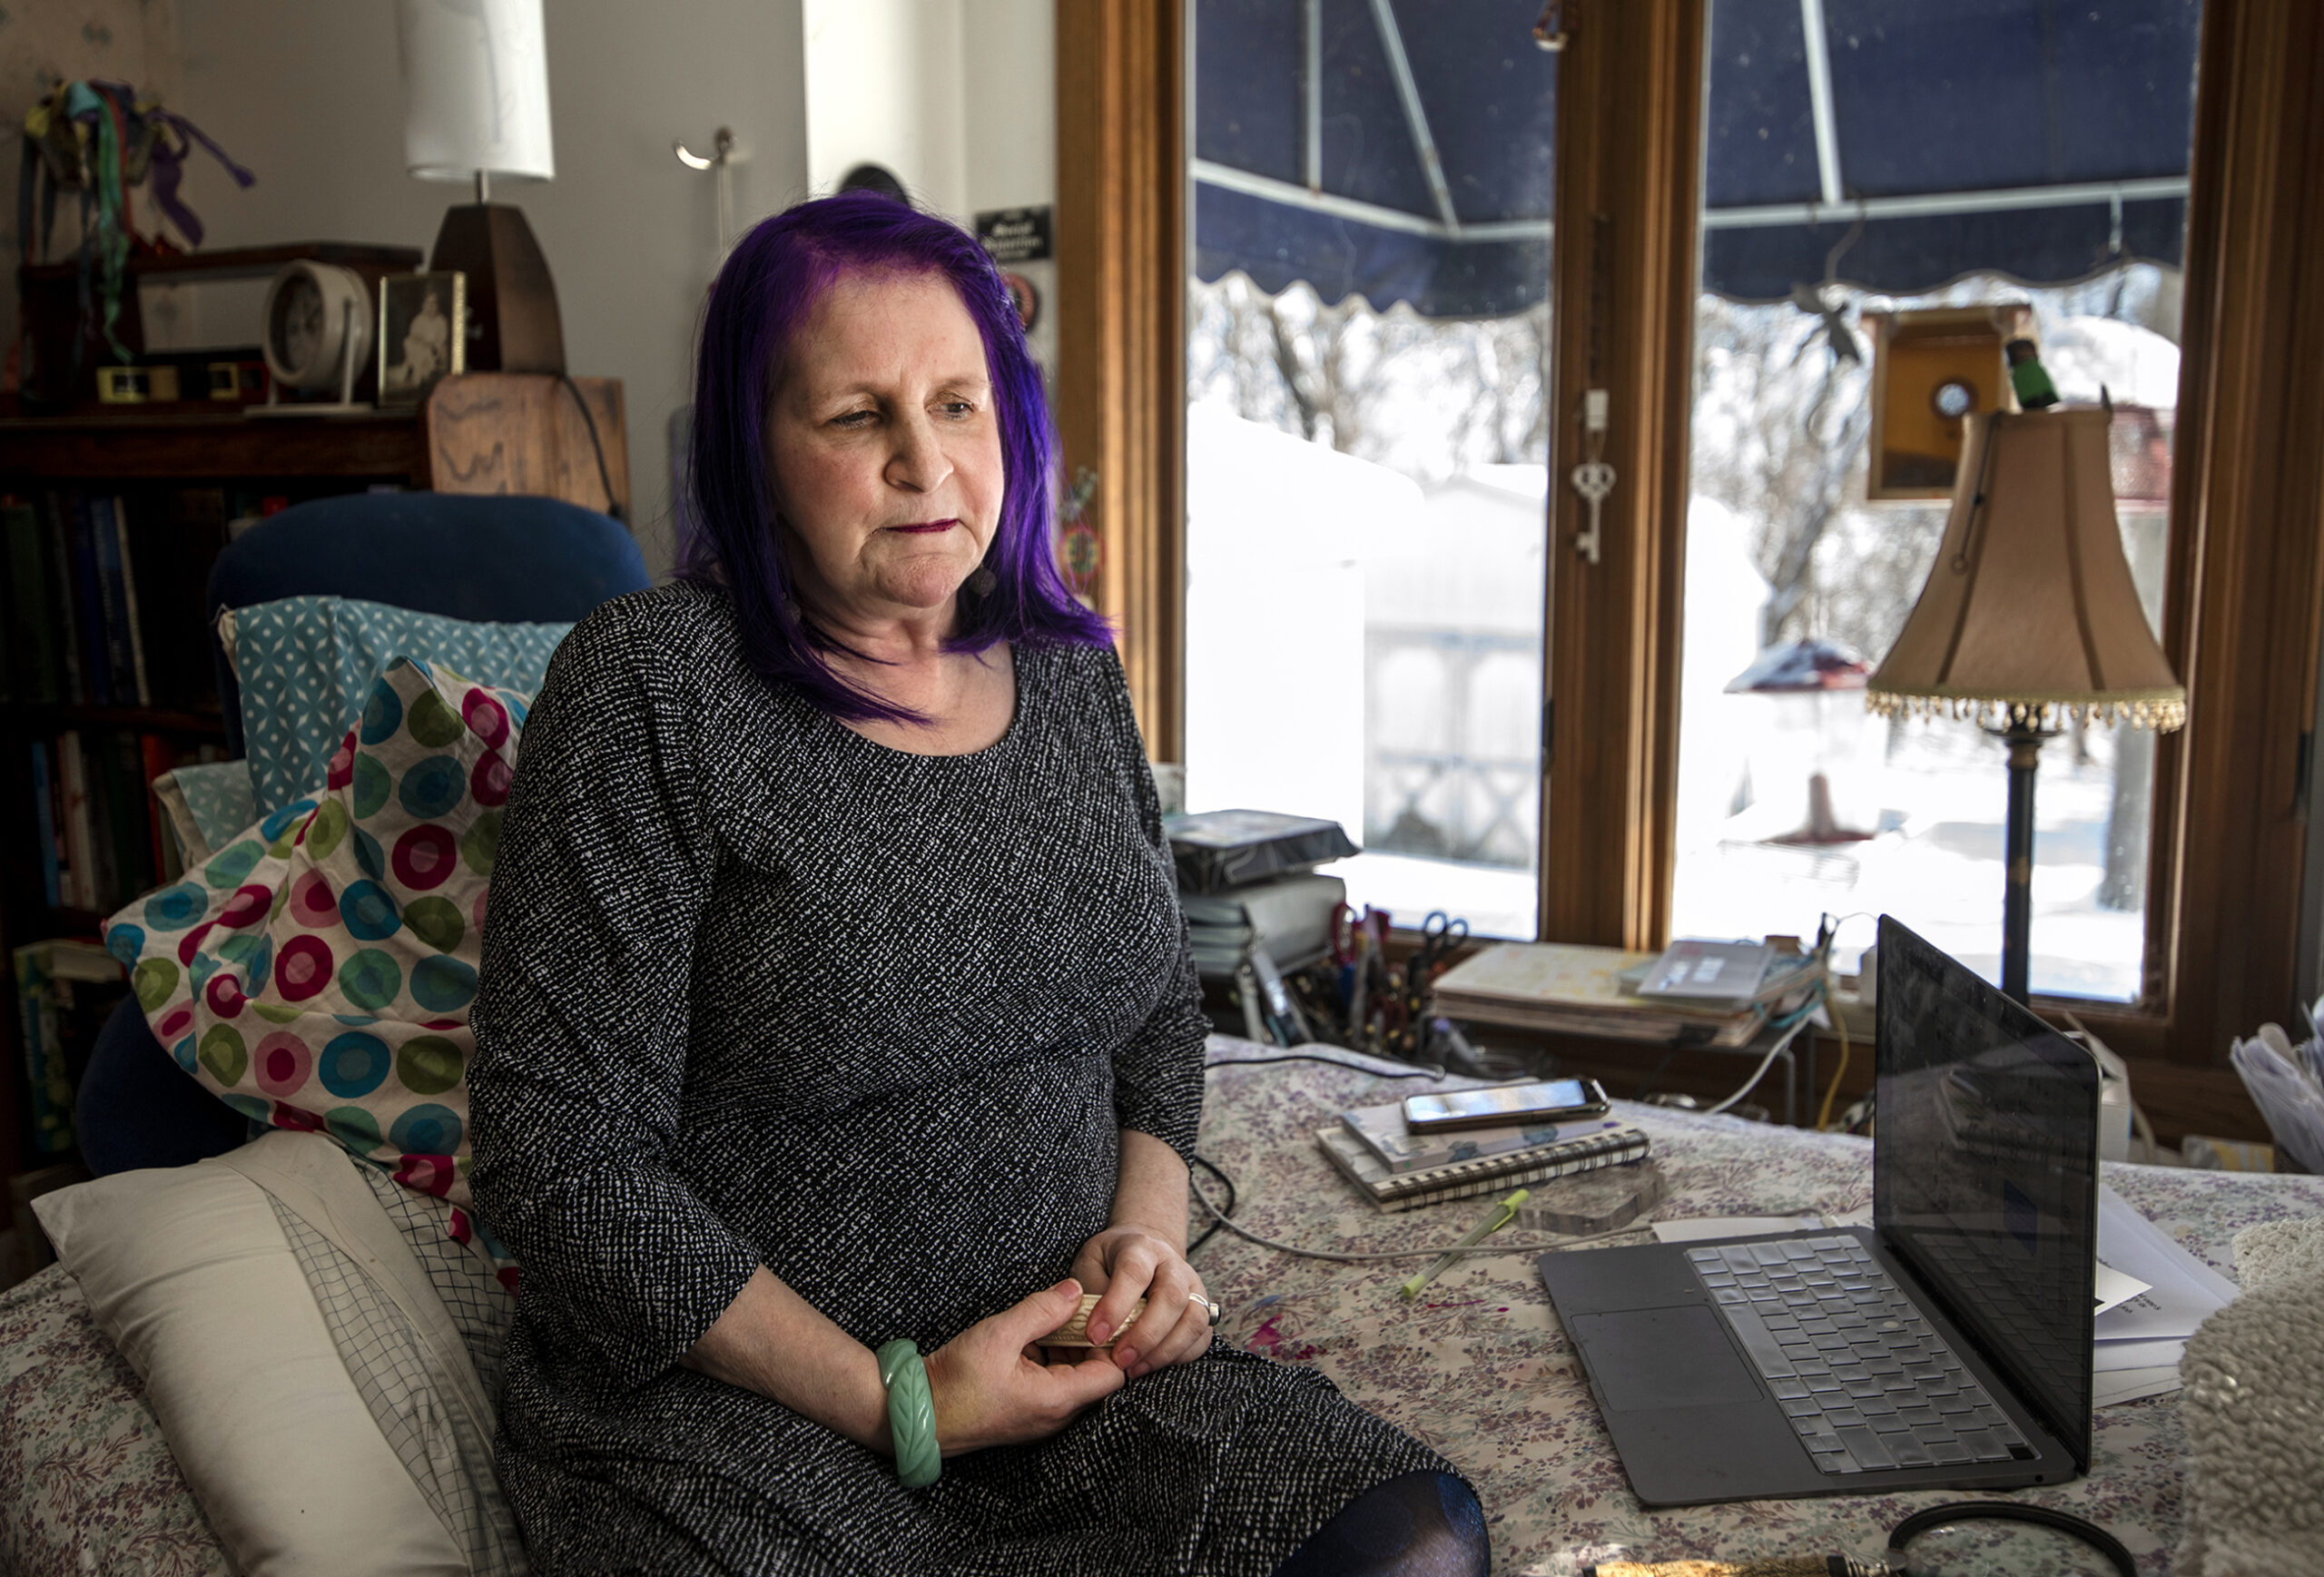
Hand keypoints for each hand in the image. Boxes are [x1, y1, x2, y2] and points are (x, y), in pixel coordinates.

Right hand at [921, 1280, 1124, 1455]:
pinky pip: (1052, 1385)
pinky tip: (1030, 1338)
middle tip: (1073, 1310)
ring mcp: (1041, 1418)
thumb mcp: (1000, 1334)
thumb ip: (1042, 1309)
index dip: (1112, 1342)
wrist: (918, 1414)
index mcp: (1057, 1400)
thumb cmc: (955, 1381)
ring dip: (1066, 1348)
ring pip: (1073, 1378)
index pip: (1112, 1374)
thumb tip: (1075, 1291)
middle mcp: (1055, 1416)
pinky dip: (1049, 1359)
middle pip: (1095, 1375)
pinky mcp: (1026, 1414)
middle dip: (1088, 1340)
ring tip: (1049, 1319)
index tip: (1099, 1315)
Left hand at [1070, 1225, 1213, 1378]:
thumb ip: (1090, 1297)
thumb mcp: (1089, 1266)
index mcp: (1141, 1247)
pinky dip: (1179, 1357)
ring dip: (1164, 1350)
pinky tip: (1152, 1364)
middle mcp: (1173, 1265)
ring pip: (1193, 1319)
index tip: (1095, 1335)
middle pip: (1172, 1297)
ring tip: (1134, 1368)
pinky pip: (1201, 1338)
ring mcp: (1193, 1287)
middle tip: (1119, 1359)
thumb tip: (1097, 1337)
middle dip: (1145, 1335)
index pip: (1134, 1272)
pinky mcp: (1203, 1311)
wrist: (1143, 1254)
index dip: (1115, 1306)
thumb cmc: (1110, 1263)